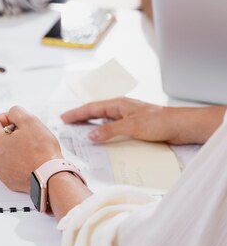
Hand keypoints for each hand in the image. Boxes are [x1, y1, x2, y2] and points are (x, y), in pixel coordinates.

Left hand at [0, 106, 61, 192]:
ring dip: (14, 148)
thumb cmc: (42, 151)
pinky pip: (10, 166)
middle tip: (28, 135)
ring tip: (31, 149)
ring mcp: (1, 170)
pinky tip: (31, 161)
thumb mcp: (30, 121)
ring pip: (4, 153)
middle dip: (11, 133)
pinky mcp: (9, 180)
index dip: (6, 117)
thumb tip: (12, 114)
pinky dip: (18, 162)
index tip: (17, 121)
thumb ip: (17, 112)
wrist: (50, 177)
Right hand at [61, 98, 226, 144]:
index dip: (77, 113)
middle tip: (67, 123)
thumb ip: (110, 130)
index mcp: (118, 105)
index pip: (92, 108)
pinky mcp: (135, 127)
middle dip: (81, 117)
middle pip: (96, 112)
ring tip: (80, 131)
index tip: (64, 117)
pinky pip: (114, 129)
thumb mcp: (131, 126)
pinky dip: (105, 132)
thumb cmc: (159, 121)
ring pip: (105, 121)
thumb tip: (91, 134)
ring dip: (93, 125)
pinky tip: (103, 139)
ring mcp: (128, 118)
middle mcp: (121, 110)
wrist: (180, 126)